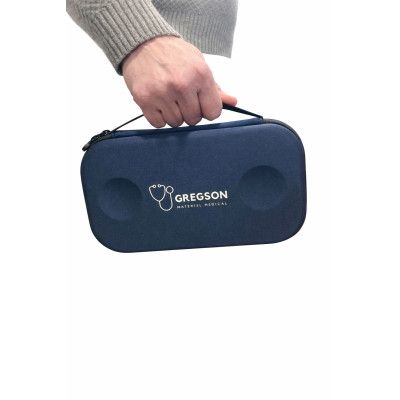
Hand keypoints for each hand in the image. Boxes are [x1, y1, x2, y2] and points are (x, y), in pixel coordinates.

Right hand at [122, 36, 236, 127]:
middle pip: (194, 119)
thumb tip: (233, 102)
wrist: (144, 43)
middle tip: (182, 99)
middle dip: (190, 113)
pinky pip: (158, 124)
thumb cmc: (174, 55)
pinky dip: (159, 117)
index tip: (201, 104)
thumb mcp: (199, 65)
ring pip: (176, 123)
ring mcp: (162, 93)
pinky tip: (158, 103)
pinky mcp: (144, 99)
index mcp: (200, 75)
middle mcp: (182, 85)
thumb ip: (215, 88)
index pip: (213, 112)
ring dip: (174, 115)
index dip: (207, 111)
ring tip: (169, 99)